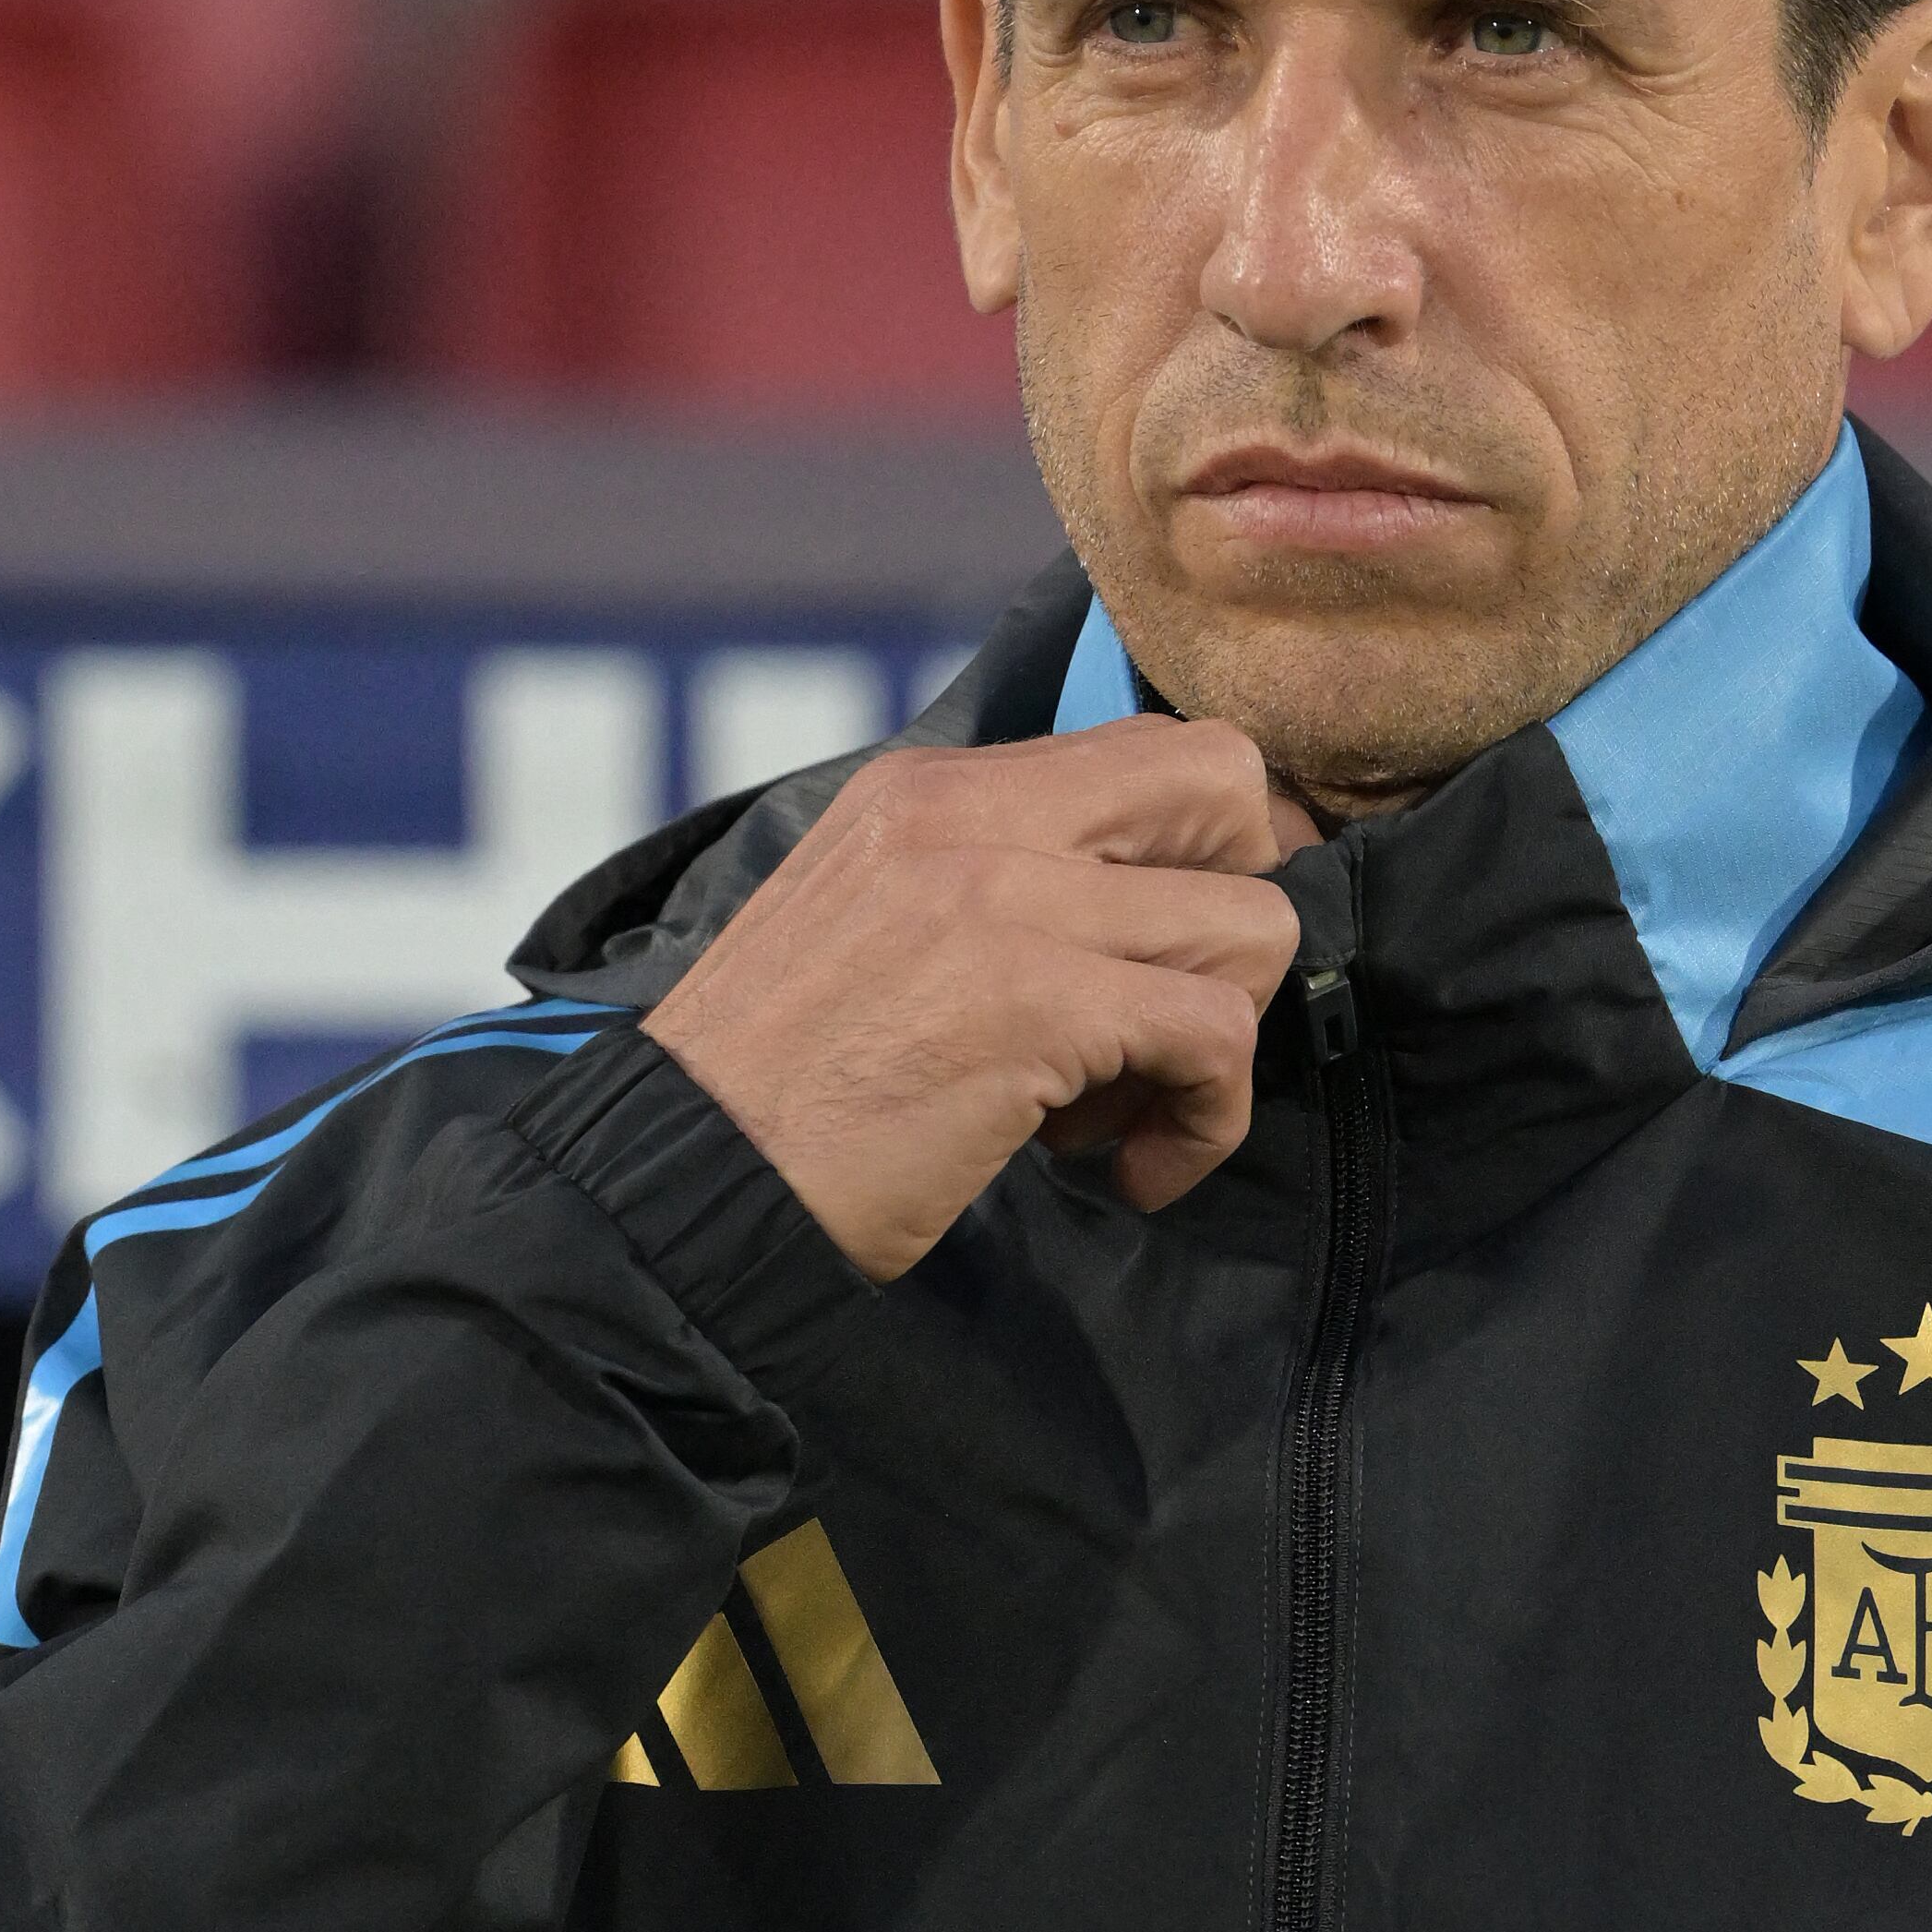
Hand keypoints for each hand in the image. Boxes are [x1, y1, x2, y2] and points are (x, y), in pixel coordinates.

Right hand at [645, 714, 1307, 1278]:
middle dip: (1241, 914)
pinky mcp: (1035, 1003)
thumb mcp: (869, 929)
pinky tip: (1127, 1171)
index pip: (1150, 751)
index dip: (1206, 854)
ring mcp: (1006, 898)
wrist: (681, 1180)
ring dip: (1217, 1043)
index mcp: (931, 791)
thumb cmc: (774, 1094)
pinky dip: (1204, 1122)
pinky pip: (1215, 1037)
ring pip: (1250, 924)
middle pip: (1227, 783)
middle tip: (1178, 1019)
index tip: (1176, 958)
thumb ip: (983, 890)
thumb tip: (1123, 917)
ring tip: (1118, 1114)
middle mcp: (971, 815)